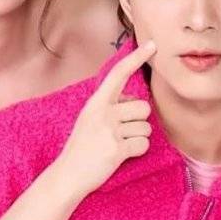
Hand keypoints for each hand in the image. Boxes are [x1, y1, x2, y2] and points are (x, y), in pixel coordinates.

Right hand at [55, 39, 156, 198]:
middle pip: (143, 107)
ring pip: (146, 127)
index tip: (152, 44)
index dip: (136, 58)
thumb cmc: (82, 147)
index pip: (119, 73)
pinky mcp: (116, 150)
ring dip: (138, 138)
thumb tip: (135, 101)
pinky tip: (121, 156)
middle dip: (139, 121)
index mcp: (96, 102)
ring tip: (118, 145)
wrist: (68, 175)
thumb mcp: (90, 119)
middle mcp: (103, 113)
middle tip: (120, 133)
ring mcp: (109, 131)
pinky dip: (137, 152)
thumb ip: (110, 107)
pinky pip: (144, 145)